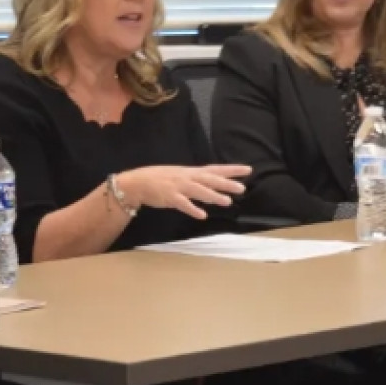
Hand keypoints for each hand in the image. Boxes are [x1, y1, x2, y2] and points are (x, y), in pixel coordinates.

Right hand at [118, 164, 250, 219]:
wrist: (137, 182)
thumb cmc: (159, 179)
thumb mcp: (180, 175)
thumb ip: (197, 181)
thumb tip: (213, 187)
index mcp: (191, 172)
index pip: (215, 169)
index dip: (231, 169)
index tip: (248, 170)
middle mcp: (187, 177)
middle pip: (210, 179)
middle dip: (226, 183)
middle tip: (242, 188)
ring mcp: (178, 187)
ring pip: (199, 191)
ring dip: (212, 196)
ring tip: (227, 202)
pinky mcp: (170, 197)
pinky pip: (183, 204)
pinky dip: (192, 209)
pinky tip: (202, 215)